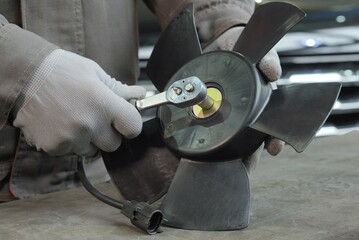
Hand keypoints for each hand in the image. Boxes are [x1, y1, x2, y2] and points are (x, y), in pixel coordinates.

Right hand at [12, 49, 145, 156]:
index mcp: (103, 103)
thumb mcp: (93, 73)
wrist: (23, 75)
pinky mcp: (53, 147)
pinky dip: (68, 141)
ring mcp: (70, 137)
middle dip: (108, 134)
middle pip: (114, 144)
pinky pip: (70, 151)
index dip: (131, 125)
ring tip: (73, 117)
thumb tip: (141, 95)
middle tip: (96, 118)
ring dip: (87, 139)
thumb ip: (119, 89)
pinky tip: (59, 123)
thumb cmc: (61, 70)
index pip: (134, 127)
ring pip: (91, 150)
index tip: (126, 121)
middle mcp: (88, 123)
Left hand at [204, 27, 284, 171]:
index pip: (271, 125)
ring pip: (232, 138)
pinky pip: (210, 126)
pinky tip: (208, 152)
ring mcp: (228, 111)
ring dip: (232, 152)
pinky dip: (211, 140)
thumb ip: (268, 59)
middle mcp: (246, 110)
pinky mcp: (210, 109)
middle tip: (248, 165)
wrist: (216, 42)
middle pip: (252, 138)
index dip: (274, 138)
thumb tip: (274, 74)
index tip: (274, 149)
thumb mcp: (256, 51)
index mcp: (260, 101)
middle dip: (252, 154)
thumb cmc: (241, 47)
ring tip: (229, 165)